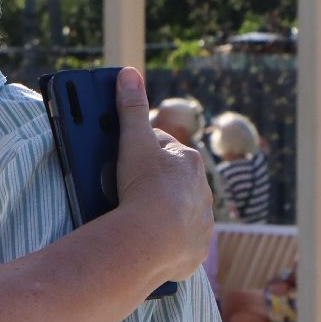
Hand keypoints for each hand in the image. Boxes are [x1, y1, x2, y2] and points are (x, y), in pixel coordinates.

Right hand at [112, 66, 213, 282]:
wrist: (154, 241)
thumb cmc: (145, 187)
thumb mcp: (133, 142)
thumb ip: (131, 108)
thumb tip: (128, 73)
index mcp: (189, 162)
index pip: (161, 146)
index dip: (137, 148)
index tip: (119, 154)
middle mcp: (201, 189)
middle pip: (169, 178)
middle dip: (148, 179)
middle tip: (119, 185)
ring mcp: (200, 220)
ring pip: (176, 208)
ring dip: (156, 208)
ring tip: (128, 214)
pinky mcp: (194, 248)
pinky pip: (178, 239)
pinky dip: (164, 237)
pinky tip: (145, 238)